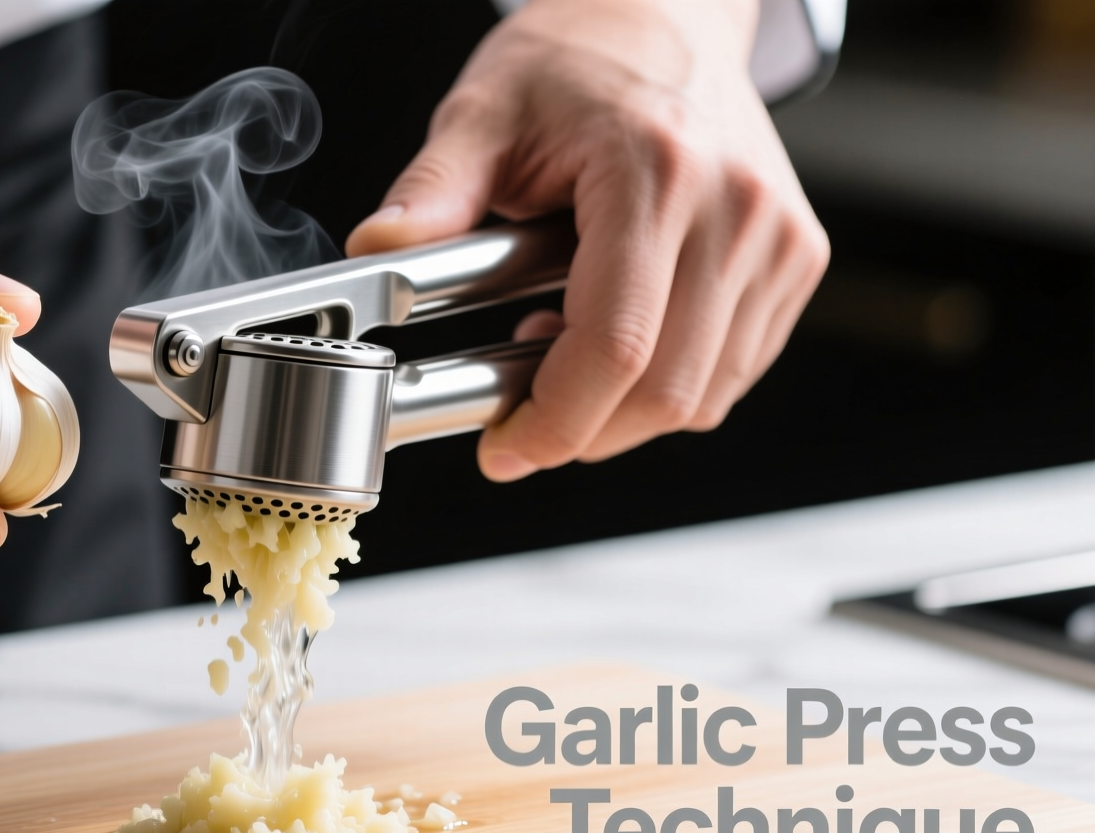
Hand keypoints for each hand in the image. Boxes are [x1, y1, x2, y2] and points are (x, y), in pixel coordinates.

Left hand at [346, 0, 829, 480]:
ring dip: (625, 411)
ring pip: (705, 395)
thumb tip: (377, 252)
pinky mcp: (796, 259)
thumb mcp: (484, 114)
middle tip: (522, 419)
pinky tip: (617, 338)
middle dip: (584, 431)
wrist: (666, 15)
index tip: (507, 448)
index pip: (617, 345)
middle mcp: (737, 207)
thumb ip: (432, 193)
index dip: (556, 420)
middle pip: (668, 390)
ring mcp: (779, 237)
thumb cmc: (578, 59)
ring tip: (564, 353)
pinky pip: (733, 370)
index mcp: (658, 171)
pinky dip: (670, 385)